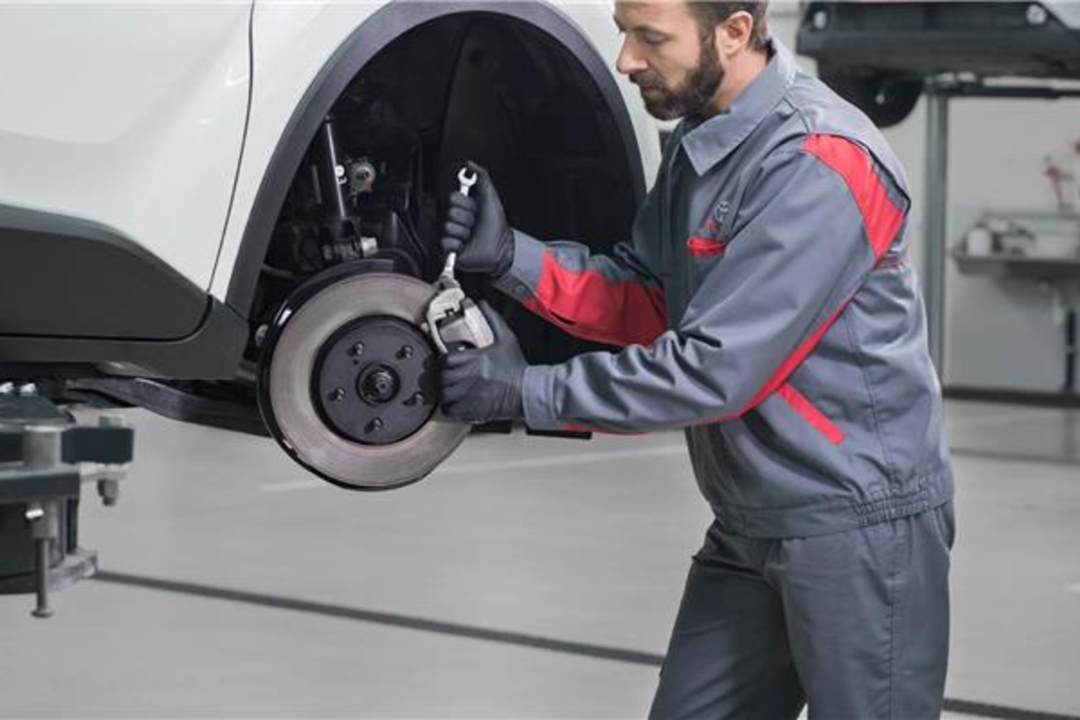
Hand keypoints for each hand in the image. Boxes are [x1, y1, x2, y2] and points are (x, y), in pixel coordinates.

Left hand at [439, 301, 526, 421]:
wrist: (529, 392)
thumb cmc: (518, 368)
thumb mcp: (507, 339)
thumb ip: (493, 319)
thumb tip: (482, 304)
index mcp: (476, 360)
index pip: (445, 360)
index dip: (442, 362)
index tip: (445, 364)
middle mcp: (470, 377)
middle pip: (441, 377)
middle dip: (440, 377)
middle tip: (445, 377)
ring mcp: (470, 395)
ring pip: (443, 394)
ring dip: (444, 392)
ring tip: (449, 390)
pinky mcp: (473, 410)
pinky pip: (450, 410)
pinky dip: (449, 408)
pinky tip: (456, 403)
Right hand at [441, 161, 513, 278]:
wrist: (498, 249)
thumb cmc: (495, 226)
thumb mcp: (491, 196)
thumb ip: (482, 176)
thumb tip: (469, 164)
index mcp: (460, 205)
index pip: (452, 197)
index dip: (467, 204)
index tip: (476, 209)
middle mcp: (452, 218)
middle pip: (450, 212)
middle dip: (467, 219)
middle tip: (475, 225)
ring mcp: (448, 233)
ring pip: (448, 227)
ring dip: (464, 233)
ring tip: (471, 236)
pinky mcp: (445, 249)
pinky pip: (445, 243)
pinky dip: (458, 246)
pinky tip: (464, 246)